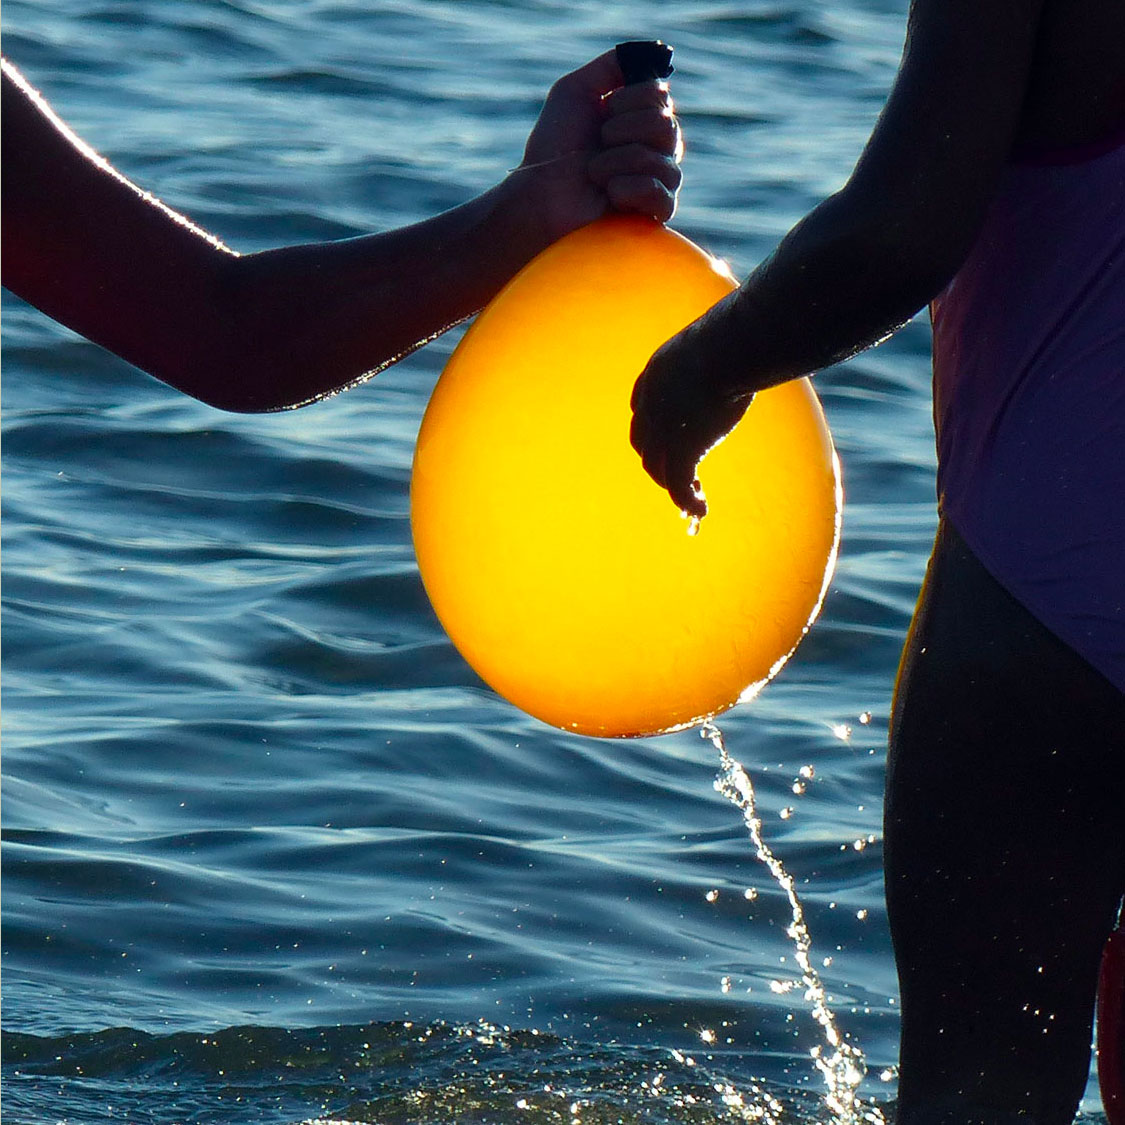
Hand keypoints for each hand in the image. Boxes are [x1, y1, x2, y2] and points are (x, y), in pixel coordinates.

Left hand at [518, 50, 681, 240]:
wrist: (539, 194)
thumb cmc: (553, 147)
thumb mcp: (573, 91)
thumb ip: (609, 67)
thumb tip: (651, 54)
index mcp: (640, 117)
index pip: (661, 94)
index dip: (630, 99)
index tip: (603, 111)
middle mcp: (656, 147)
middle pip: (667, 125)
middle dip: (622, 131)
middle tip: (597, 144)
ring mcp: (658, 182)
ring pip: (663, 160)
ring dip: (616, 162)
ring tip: (593, 173)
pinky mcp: (654, 215)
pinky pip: (663, 196)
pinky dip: (629, 190)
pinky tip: (609, 195)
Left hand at [630, 314, 753, 519]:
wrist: (729, 348)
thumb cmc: (735, 338)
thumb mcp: (717, 344)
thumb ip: (721, 355)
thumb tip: (749, 345)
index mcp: (654, 377)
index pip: (643, 414)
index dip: (654, 432)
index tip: (673, 443)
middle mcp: (650, 405)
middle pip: (644, 445)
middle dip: (659, 462)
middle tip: (684, 475)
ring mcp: (662, 429)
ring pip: (658, 469)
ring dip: (673, 486)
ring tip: (693, 500)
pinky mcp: (680, 449)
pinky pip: (678, 484)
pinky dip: (687, 501)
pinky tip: (701, 511)